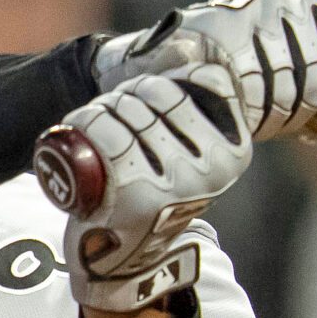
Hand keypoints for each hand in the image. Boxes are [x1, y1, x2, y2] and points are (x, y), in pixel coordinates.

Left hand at [57, 63, 250, 311]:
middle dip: (120, 98)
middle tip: (105, 121)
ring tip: (92, 130)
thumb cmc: (152, 201)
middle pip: (154, 94)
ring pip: (126, 111)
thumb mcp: (190, 159)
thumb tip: (196, 53)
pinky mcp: (140, 196)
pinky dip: (87, 124)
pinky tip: (82, 132)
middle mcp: (213, 166)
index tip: (137, 103)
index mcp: (234, 150)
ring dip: (98, 111)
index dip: (154, 85)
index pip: (193, 82)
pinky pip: (108, 138)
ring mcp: (177, 182)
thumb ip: (201, 117)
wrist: (124, 265)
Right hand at [94, 0, 316, 142]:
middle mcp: (282, 0)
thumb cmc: (232, 88)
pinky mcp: (214, 31)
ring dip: (265, 112)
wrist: (157, 78)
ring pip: (286, 85)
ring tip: (240, 108)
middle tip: (267, 118)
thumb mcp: (293, 102)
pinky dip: (239, 107)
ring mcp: (246, 11)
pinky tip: (223, 102)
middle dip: (298, 111)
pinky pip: (248, 88)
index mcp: (308, 9)